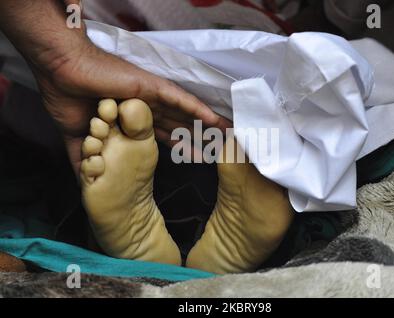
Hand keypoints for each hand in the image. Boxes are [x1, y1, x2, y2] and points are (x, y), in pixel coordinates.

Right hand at [0, 0, 230, 173]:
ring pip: (185, 113)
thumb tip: (84, 178)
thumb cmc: (69, 100)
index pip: (164, 135)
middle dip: (200, 138)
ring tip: (228, 135)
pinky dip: (197, 109)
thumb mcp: (81, 139)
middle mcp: (146, 108)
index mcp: (133, 119)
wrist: (61, 74)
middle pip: (180, 125)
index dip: (182, 146)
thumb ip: (86, 158)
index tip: (199, 157)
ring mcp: (150, 98)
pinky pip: (180, 99)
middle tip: (222, 149)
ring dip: (206, 125)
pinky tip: (215, 120)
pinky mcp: (151, 87)